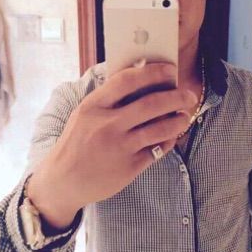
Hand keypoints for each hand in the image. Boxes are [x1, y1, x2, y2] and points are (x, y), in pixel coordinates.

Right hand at [27, 62, 196, 228]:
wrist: (63, 181)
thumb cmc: (76, 142)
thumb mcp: (84, 114)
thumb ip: (108, 99)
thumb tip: (142, 80)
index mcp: (94, 106)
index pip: (127, 80)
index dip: (152, 72)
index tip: (170, 70)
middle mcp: (107, 125)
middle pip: (151, 104)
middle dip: (176, 97)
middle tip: (189, 95)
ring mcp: (119, 147)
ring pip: (160, 129)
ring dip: (178, 120)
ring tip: (186, 115)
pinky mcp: (128, 168)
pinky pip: (157, 150)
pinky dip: (168, 140)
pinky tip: (172, 135)